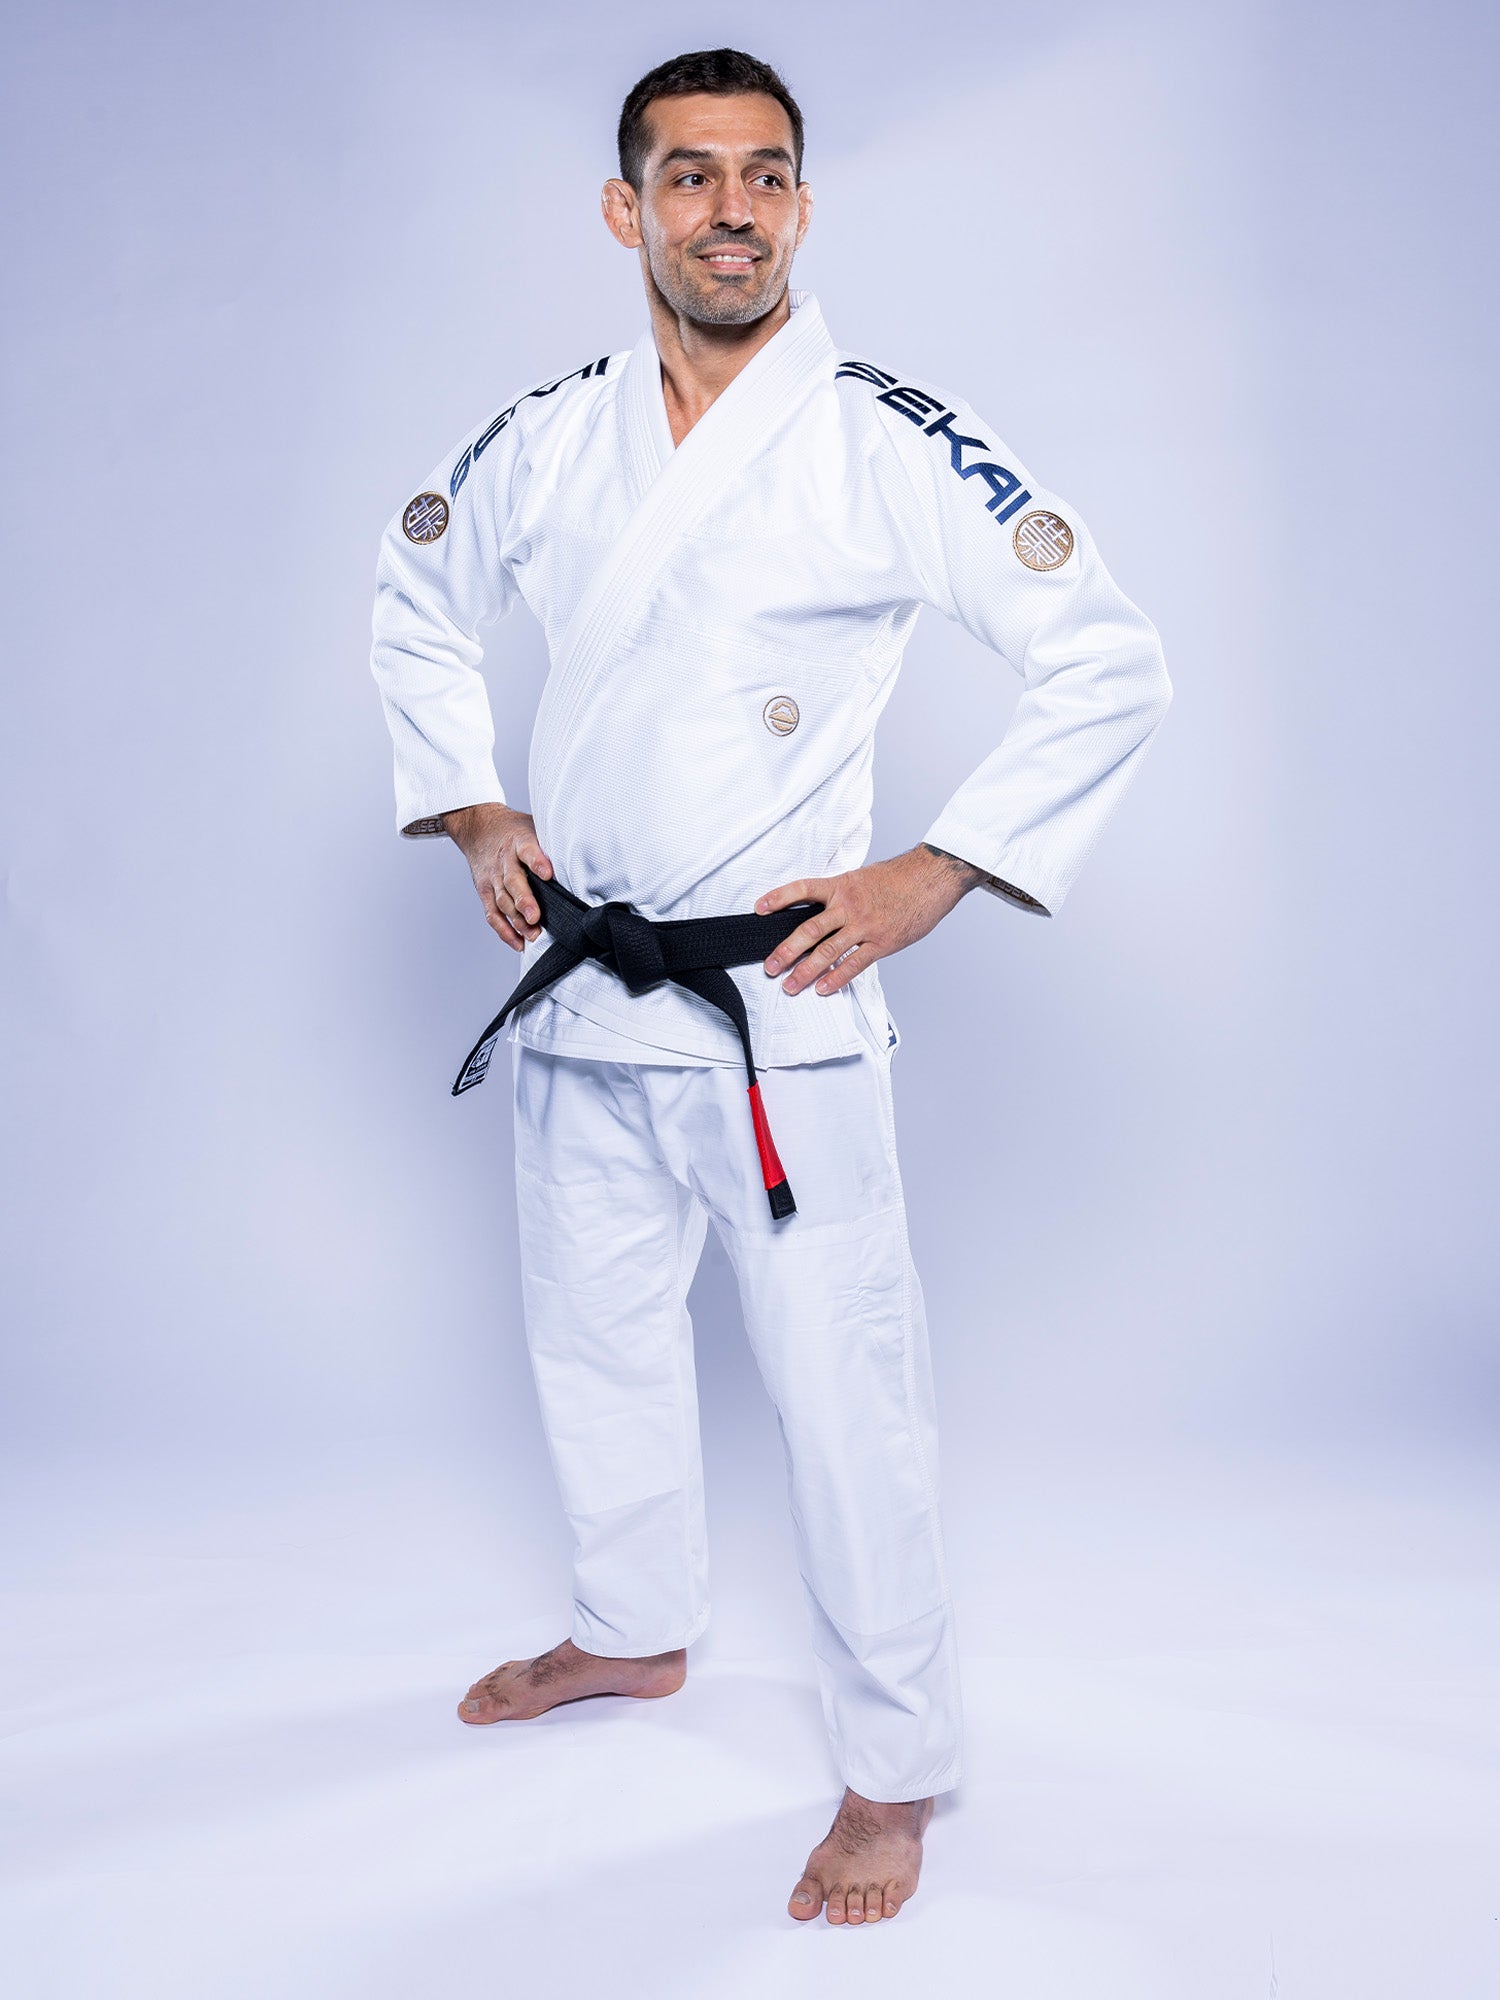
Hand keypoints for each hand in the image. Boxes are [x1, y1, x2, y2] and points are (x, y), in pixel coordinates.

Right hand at [442, 803, 553, 951]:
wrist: (480, 828)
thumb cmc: (515, 831)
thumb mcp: (534, 827)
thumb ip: (551, 844)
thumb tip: (583, 858)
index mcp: (519, 842)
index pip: (527, 851)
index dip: (537, 862)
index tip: (547, 874)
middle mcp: (504, 861)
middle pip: (512, 882)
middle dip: (524, 901)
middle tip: (535, 917)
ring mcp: (492, 878)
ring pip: (502, 901)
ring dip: (517, 920)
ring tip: (533, 934)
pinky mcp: (485, 892)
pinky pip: (493, 914)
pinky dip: (505, 931)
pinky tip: (518, 942)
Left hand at [756, 845, 986, 995]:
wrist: (931, 877)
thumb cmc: (899, 878)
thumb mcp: (862, 877)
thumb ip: (841, 894)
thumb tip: (821, 911)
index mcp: (841, 885)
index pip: (802, 889)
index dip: (778, 898)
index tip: (759, 908)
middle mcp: (849, 905)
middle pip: (809, 929)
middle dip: (786, 951)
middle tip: (770, 967)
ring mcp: (865, 925)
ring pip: (828, 951)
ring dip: (805, 971)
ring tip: (790, 986)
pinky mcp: (882, 942)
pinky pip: (854, 964)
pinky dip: (836, 978)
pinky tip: (823, 988)